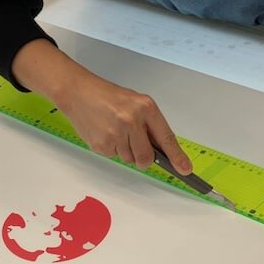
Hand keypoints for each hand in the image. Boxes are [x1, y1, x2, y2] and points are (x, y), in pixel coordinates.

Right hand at [12, 39, 191, 173]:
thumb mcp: (136, 104)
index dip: (177, 157)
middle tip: (133, 142)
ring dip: (125, 150)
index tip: (185, 170)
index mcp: (145, 108)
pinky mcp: (101, 144)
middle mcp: (132, 121)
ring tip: (114, 130)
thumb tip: (162, 151)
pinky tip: (104, 132)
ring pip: (129, 159)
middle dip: (143, 157)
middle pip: (146, 158)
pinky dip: (111, 148)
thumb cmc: (108, 97)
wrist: (78, 93)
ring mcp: (115, 134)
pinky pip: (114, 157)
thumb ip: (150, 126)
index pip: (166, 138)